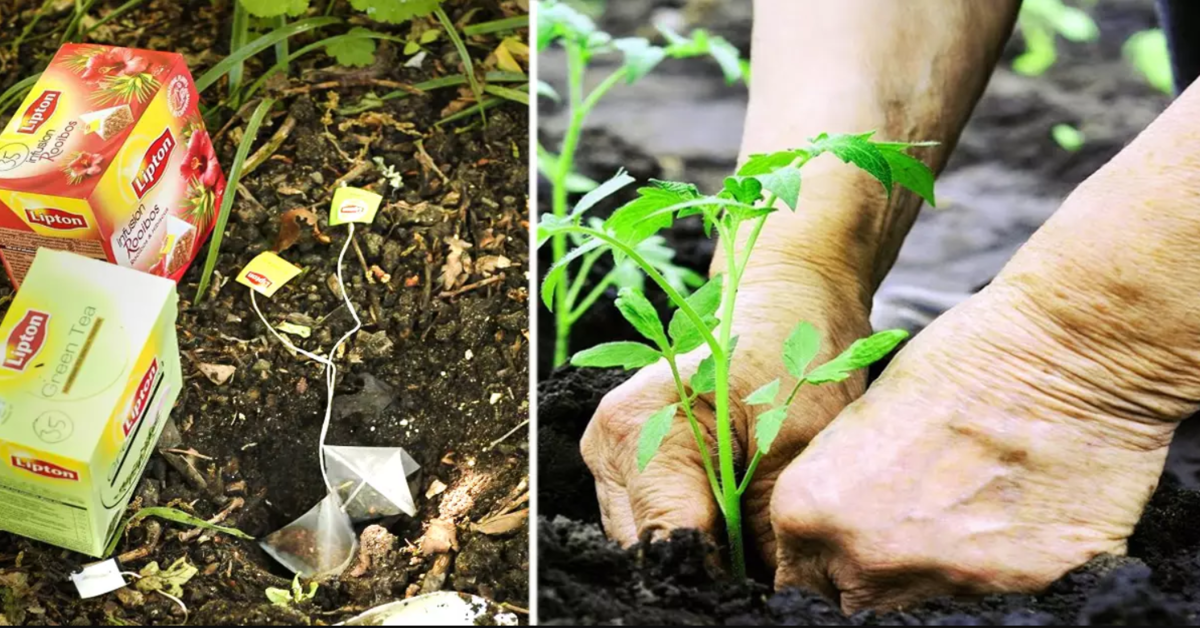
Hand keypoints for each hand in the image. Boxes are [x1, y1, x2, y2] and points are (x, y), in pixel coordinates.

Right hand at [581, 250, 874, 563]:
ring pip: (645, 541)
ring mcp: (610, 453)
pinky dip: (692, 531)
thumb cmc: (794, 355)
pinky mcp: (624, 460)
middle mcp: (608, 444)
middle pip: (647, 549)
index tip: (762, 592)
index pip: (666, 545)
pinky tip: (734, 526)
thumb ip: (767, 532)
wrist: (785, 298)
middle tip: (764, 575)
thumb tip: (767, 595)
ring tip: (753, 547)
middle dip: (705, 569)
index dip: (716, 580)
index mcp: (638, 430)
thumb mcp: (796, 447)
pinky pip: (651, 519)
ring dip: (697, 553)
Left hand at [770, 268, 1181, 611]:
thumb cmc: (956, 361)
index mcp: (810, 511)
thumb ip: (835, 490)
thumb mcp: (859, 422)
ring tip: (967, 514)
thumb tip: (831, 531)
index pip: (799, 576)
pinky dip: (1001, 569)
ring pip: (923, 605)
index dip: (824, 561)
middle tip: (907, 528)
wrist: (1063, 353)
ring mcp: (942, 580)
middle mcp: (867, 558)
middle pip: (855, 600)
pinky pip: (995, 598)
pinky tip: (1014, 519)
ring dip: (935, 571)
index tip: (846, 545)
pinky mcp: (1020, 589)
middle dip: (873, 574)